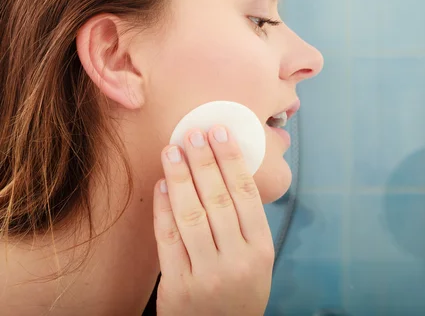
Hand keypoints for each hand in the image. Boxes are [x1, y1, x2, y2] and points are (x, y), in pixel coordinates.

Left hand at [153, 126, 273, 315]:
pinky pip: (169, 240)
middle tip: (192, 133)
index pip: (246, 194)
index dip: (231, 159)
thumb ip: (247, 224)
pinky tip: (161, 186)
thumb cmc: (241, 292)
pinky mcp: (178, 287)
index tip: (219, 132)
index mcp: (261, 250)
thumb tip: (228, 172)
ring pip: (192, 215)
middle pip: (218, 199)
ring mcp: (207, 274)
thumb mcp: (258, 262)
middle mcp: (238, 260)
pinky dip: (163, 209)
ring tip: (172, 150)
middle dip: (204, 161)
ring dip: (180, 178)